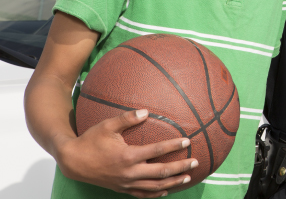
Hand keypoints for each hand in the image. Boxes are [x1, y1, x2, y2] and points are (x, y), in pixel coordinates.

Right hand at [56, 109, 197, 197]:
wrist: (73, 162)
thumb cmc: (90, 141)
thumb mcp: (107, 126)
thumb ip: (127, 118)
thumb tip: (146, 111)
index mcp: (128, 156)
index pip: (157, 150)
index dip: (174, 146)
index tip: (187, 141)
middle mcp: (129, 172)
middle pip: (161, 172)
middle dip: (180, 167)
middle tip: (195, 162)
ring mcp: (126, 183)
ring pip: (154, 186)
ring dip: (172, 182)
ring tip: (187, 177)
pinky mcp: (121, 189)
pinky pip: (142, 194)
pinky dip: (155, 193)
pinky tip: (166, 191)